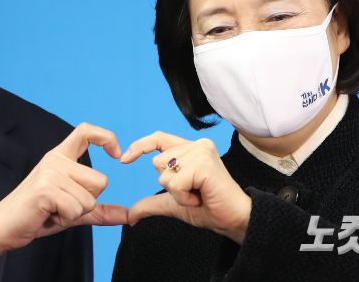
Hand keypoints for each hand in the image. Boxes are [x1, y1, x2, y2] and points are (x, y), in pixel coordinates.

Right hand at [0, 123, 127, 274]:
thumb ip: (99, 209)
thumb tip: (128, 215)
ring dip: (74, 213)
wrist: (3, 228)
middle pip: (101, 181)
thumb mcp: (72, 209)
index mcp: (60, 157)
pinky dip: (65, 220)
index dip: (106, 137)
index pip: (86, 131)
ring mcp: (50, 173)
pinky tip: (47, 215)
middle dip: (87, 202)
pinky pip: (77, 210)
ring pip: (90, 199)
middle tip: (61, 206)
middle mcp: (55, 160)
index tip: (117, 154)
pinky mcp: (46, 189)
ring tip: (52, 210)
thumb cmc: (36, 215)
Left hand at [120, 132, 250, 243]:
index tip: (123, 159)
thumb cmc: (209, 209)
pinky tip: (199, 197)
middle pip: (157, 162)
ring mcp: (201, 152)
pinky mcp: (204, 163)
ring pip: (164, 173)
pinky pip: (174, 182)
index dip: (139, 146)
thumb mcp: (174, 204)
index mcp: (190, 150)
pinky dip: (182, 196)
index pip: (158, 139)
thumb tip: (130, 215)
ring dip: (176, 192)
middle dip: (169, 185)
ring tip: (197, 194)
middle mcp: (196, 146)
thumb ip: (152, 203)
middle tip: (193, 192)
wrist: (234, 220)